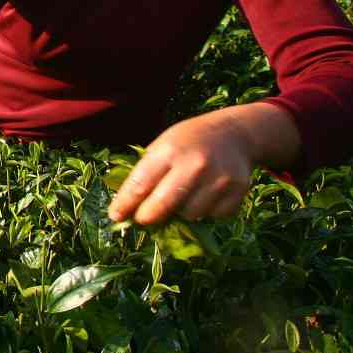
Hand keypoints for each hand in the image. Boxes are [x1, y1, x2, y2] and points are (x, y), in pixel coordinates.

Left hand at [108, 103, 300, 225]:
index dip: (125, 204)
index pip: (140, 185)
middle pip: (163, 206)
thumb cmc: (188, 142)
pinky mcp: (237, 191)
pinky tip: (205, 195)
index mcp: (169, 151)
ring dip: (180, 213)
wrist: (234, 134)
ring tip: (182, 197)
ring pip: (189, 215)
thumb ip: (146, 173)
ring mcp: (218, 179)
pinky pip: (213, 216)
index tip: (115, 216)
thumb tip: (126, 207)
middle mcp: (194, 165)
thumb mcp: (162, 145)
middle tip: (143, 218)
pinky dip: (205, 212)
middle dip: (148, 217)